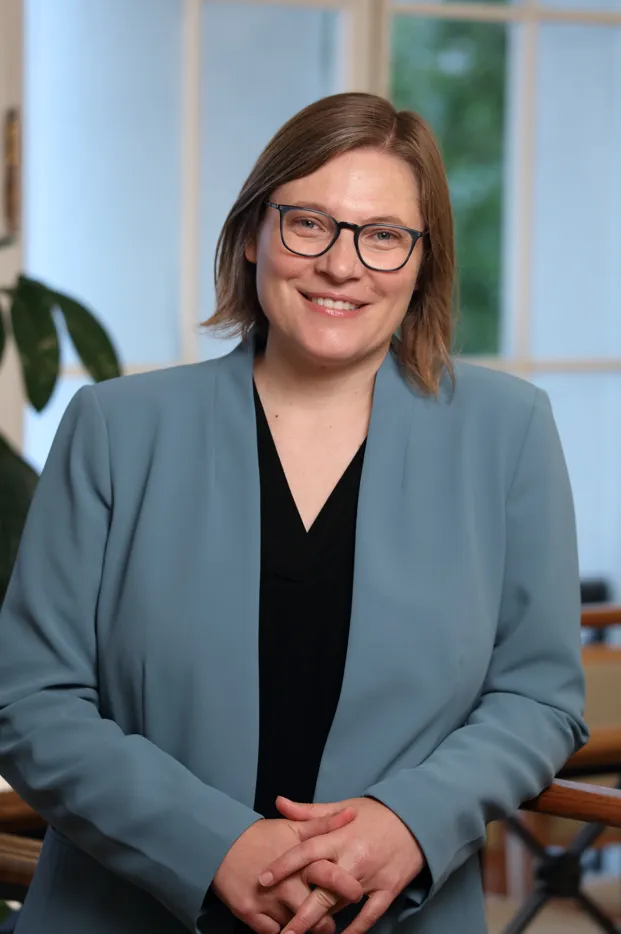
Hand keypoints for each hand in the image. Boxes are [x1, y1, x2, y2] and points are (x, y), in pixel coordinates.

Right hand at [212, 807, 362, 933]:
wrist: (221, 844)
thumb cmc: (262, 836)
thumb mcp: (294, 828)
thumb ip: (324, 824)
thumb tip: (352, 813)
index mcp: (300, 863)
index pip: (332, 880)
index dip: (348, 890)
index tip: (358, 893)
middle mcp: (286, 885)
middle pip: (317, 917)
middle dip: (327, 923)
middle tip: (330, 920)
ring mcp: (268, 903)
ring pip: (297, 928)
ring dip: (303, 927)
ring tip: (308, 921)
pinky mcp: (251, 915)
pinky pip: (274, 933)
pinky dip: (281, 930)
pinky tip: (286, 923)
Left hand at [258, 796, 424, 933]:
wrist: (416, 818)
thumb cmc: (374, 813)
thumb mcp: (341, 807)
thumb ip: (309, 811)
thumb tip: (279, 803)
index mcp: (339, 836)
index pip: (306, 852)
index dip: (283, 865)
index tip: (263, 880)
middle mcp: (353, 858)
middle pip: (321, 889)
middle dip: (300, 913)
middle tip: (282, 931)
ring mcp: (371, 877)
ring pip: (341, 904)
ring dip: (321, 922)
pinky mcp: (388, 889)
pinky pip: (369, 915)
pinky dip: (355, 929)